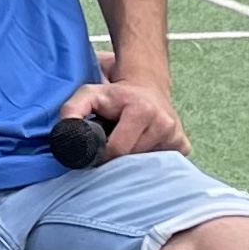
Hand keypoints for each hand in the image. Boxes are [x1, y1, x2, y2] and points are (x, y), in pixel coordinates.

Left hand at [58, 77, 186, 158]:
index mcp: (142, 111)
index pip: (118, 149)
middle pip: (132, 158)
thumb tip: (65, 132)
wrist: (147, 85)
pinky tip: (142, 147)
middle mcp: (164, 124)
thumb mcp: (89, 94)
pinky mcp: (183, 145)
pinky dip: (148, 161)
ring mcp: (176, 135)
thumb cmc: (115, 94)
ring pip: (146, 163)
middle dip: (117, 157)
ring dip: (132, 159)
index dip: (102, 154)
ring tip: (125, 143)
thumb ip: (71, 110)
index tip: (96, 151)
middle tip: (109, 147)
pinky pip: (161, 164)